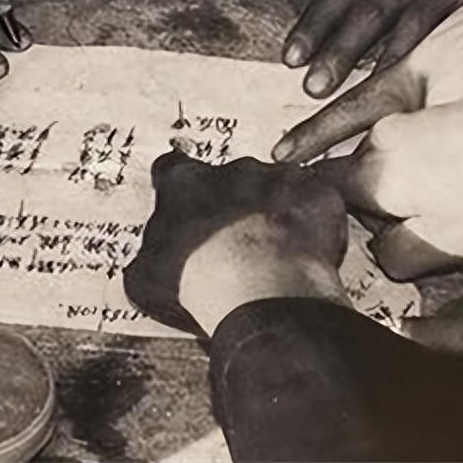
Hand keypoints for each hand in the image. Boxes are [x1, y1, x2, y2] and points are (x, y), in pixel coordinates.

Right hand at [124, 151, 348, 336]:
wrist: (260, 293)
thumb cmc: (200, 285)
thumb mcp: (144, 279)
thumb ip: (147, 256)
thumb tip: (147, 261)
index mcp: (184, 185)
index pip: (172, 169)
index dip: (180, 189)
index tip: (188, 207)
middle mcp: (230, 169)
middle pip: (230, 178)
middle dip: (235, 204)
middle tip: (238, 244)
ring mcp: (277, 177)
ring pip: (277, 187)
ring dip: (275, 211)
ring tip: (277, 253)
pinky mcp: (317, 191)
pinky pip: (317, 202)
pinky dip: (315, 222)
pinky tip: (309, 252)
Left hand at [283, 0, 462, 96]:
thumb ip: (340, 2)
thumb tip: (290, 17)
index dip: (311, 27)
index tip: (291, 60)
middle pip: (367, 12)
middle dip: (339, 52)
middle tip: (314, 88)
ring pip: (409, 26)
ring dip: (383, 65)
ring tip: (361, 102)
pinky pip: (452, 34)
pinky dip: (434, 63)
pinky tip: (418, 91)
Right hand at [309, 67, 462, 279]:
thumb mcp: (442, 244)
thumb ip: (393, 255)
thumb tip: (376, 253)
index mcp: (369, 171)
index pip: (325, 200)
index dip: (336, 225)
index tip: (354, 242)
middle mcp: (380, 137)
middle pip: (363, 185)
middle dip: (388, 215)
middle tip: (430, 241)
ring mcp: (412, 118)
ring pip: (398, 169)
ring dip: (420, 196)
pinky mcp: (444, 111)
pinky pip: (426, 151)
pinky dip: (443, 175)